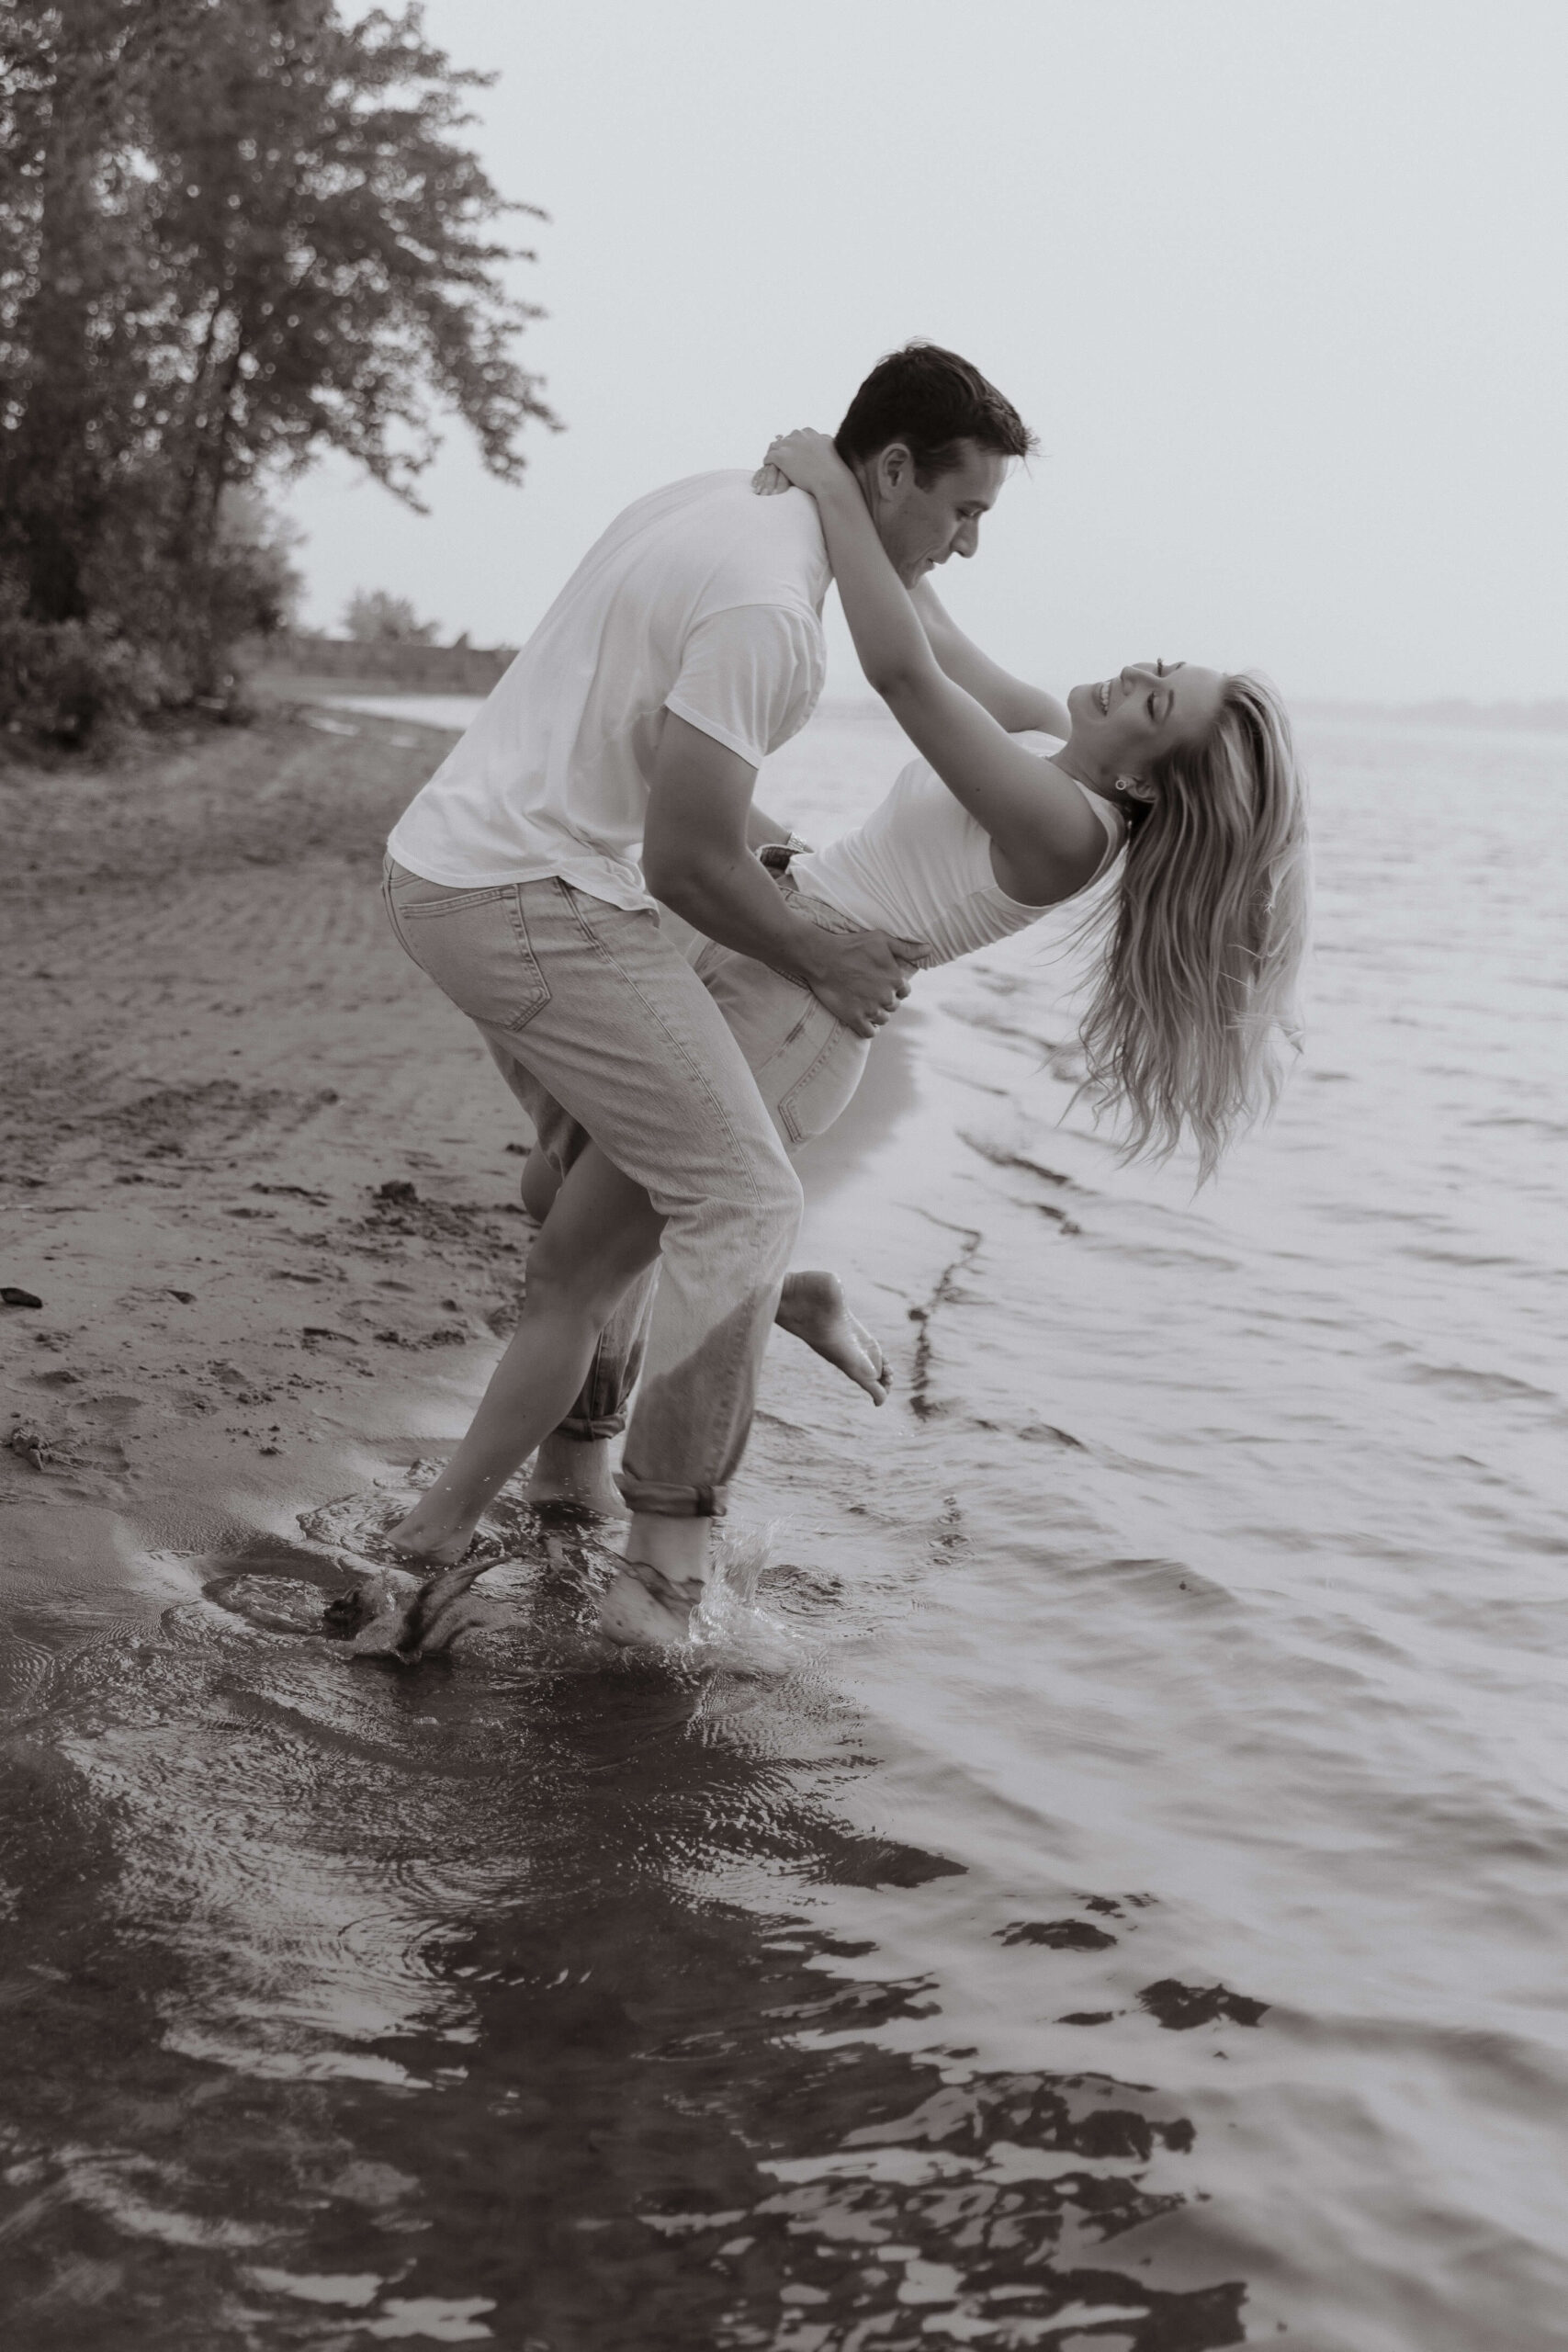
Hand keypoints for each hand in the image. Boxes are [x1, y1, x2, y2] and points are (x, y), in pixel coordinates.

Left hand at [758, 427, 853, 502]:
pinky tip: (768, 468)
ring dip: (773, 454)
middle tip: (781, 459)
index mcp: (809, 432)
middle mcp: (798, 435)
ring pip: (774, 447)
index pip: (796, 435)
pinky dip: (767, 462)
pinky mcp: (781, 456)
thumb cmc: (833, 468)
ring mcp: (788, 445)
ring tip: (772, 463)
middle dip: (783, 448)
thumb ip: (825, 440)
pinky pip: (768, 457)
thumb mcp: (831, 447)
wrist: (830, 479)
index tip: (793, 453)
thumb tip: (824, 437)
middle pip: (784, 440)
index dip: (794, 445)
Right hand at [796, 924, 925, 1037]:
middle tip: (870, 992)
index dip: (894, 987)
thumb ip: (907, 948)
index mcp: (895, 979)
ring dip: (877, 1014)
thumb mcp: (882, 940)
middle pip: (893, 1005)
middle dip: (885, 1000)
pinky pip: (869, 1033)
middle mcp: (886, 996)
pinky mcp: (855, 1018)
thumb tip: (929, 950)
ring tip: (865, 1004)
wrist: (822, 958)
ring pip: (883, 1019)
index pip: (904, 991)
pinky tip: (863, 1020)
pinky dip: (869, 1029)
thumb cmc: (852, 945)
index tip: (881, 983)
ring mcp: (870, 1009)